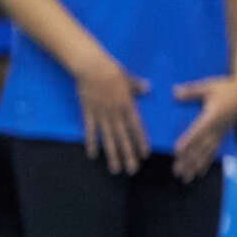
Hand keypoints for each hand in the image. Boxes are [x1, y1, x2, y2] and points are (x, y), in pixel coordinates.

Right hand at [73, 54, 150, 174]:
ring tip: (115, 168)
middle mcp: (115, 112)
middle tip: (132, 170)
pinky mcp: (88, 112)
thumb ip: (138, 86)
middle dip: (128, 155)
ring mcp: (101, 114)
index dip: (140, 141)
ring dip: (112, 154)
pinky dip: (91, 142)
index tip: (145, 154)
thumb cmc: (111, 70)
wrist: (90, 66)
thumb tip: (148, 89)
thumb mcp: (128, 77)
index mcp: (127, 104)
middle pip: (123, 137)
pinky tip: (93, 155)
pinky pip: (90, 130)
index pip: (136, 127)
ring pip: (108, 138)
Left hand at [170, 72, 236, 180]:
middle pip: (202, 146)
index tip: (177, 151)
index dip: (188, 140)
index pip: (198, 130)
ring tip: (186, 177)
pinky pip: (214, 151)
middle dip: (189, 160)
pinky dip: (206, 162)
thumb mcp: (209, 86)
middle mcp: (218, 127)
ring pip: (208, 152)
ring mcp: (221, 132)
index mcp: (213, 115)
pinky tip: (200, 172)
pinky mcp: (223, 135)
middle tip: (177, 171)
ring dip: (196, 166)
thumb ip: (192, 91)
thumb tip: (175, 93)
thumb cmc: (228, 87)